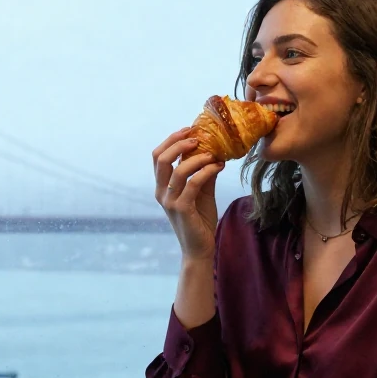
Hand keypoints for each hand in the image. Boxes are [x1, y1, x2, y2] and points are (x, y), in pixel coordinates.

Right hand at [153, 128, 225, 261]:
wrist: (200, 248)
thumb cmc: (200, 220)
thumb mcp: (202, 191)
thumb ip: (202, 172)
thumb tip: (214, 150)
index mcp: (161, 186)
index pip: (157, 156)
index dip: (171, 140)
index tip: (188, 129)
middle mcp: (161, 192)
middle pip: (160, 158)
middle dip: (178, 143)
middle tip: (198, 136)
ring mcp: (169, 201)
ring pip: (178, 170)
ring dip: (197, 158)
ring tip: (213, 154)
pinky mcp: (182, 209)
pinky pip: (193, 184)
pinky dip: (206, 171)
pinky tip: (218, 167)